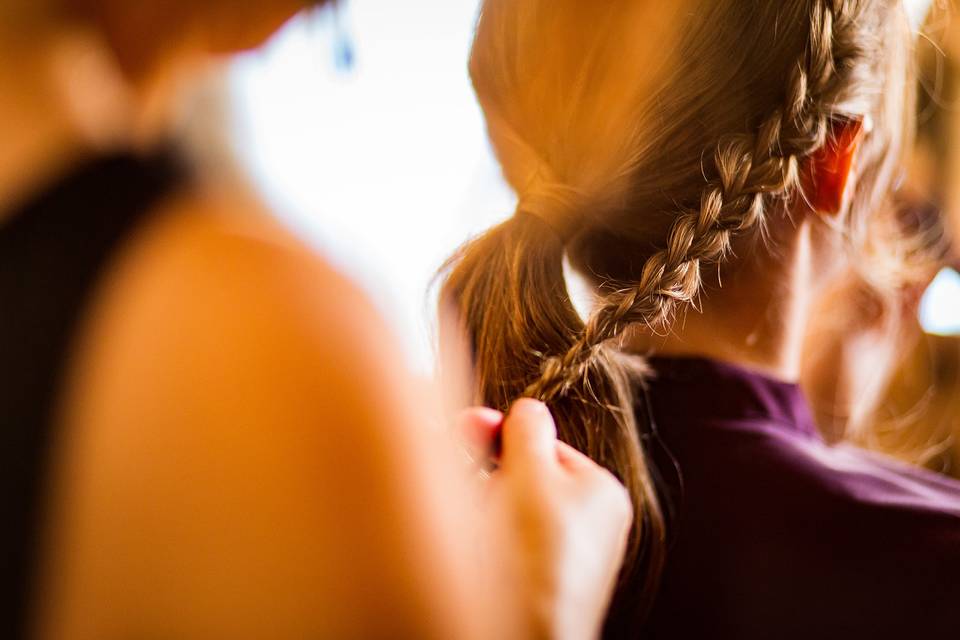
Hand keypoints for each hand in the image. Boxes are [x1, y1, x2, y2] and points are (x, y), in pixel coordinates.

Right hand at [460, 400, 631, 639]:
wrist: (528, 631)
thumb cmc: (536, 554)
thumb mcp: (529, 472)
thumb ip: (526, 430)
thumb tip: (527, 407)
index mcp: (602, 491)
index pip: (546, 446)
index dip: (504, 440)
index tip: (469, 433)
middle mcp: (593, 525)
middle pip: (527, 479)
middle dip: (489, 474)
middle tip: (461, 473)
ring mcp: (567, 558)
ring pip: (512, 513)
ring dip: (483, 505)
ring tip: (470, 518)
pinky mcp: (541, 584)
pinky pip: (508, 546)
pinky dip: (486, 539)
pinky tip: (474, 546)